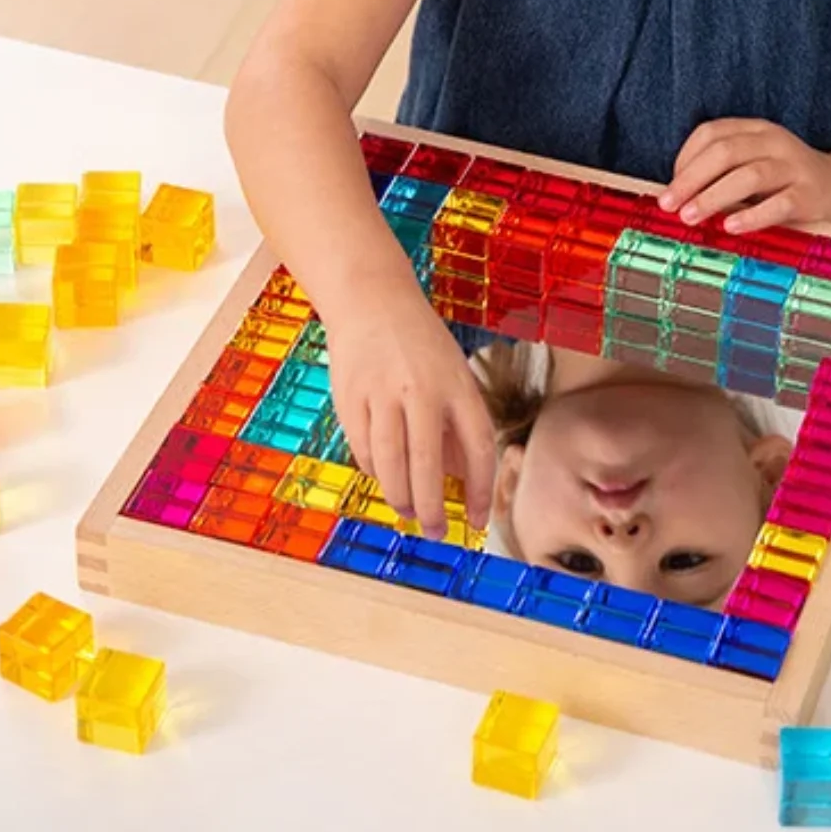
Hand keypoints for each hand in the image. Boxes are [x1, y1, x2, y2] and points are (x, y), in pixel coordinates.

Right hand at [327, 292, 494, 540]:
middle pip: (428, 463)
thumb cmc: (420, 344)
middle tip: (436, 532)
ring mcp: (383, 393)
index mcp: (457, 384)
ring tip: (407, 513)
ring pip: (390, 463)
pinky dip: (374, 471)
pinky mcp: (350, 398)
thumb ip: (458, 425)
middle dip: (433, 508)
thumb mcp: (453, 374)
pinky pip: (363, 449)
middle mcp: (422, 389)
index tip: (476, 519)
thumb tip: (462, 482)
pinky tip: (383, 477)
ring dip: (400, 497)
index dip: (480, 489)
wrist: (372, 299)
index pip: (478, 447)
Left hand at [659, 119, 830, 233]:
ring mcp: (795, 167)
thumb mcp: (754, 166)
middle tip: (669, 204)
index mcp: (756, 129)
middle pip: (725, 152)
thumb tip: (676, 197)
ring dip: (714, 196)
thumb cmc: (785, 183)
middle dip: (691, 179)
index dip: (685, 159)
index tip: (669, 188)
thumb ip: (721, 174)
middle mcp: (775, 142)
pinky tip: (730, 227)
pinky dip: (752, 215)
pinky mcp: (811, 196)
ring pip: (750, 175)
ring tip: (691, 217)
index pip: (711, 133)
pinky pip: (780, 204)